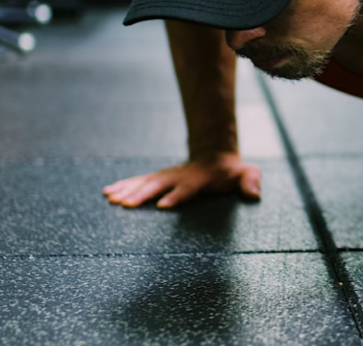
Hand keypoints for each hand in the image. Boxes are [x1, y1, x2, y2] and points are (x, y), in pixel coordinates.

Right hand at [103, 152, 260, 208]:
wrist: (216, 156)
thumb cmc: (232, 172)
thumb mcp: (246, 174)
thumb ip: (250, 182)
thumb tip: (255, 194)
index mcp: (199, 178)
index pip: (187, 188)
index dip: (176, 196)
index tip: (163, 205)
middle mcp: (179, 175)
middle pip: (159, 185)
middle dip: (142, 194)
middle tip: (125, 204)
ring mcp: (167, 176)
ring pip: (144, 182)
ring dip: (127, 190)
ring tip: (110, 198)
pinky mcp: (158, 178)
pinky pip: (138, 182)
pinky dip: (123, 186)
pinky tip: (107, 192)